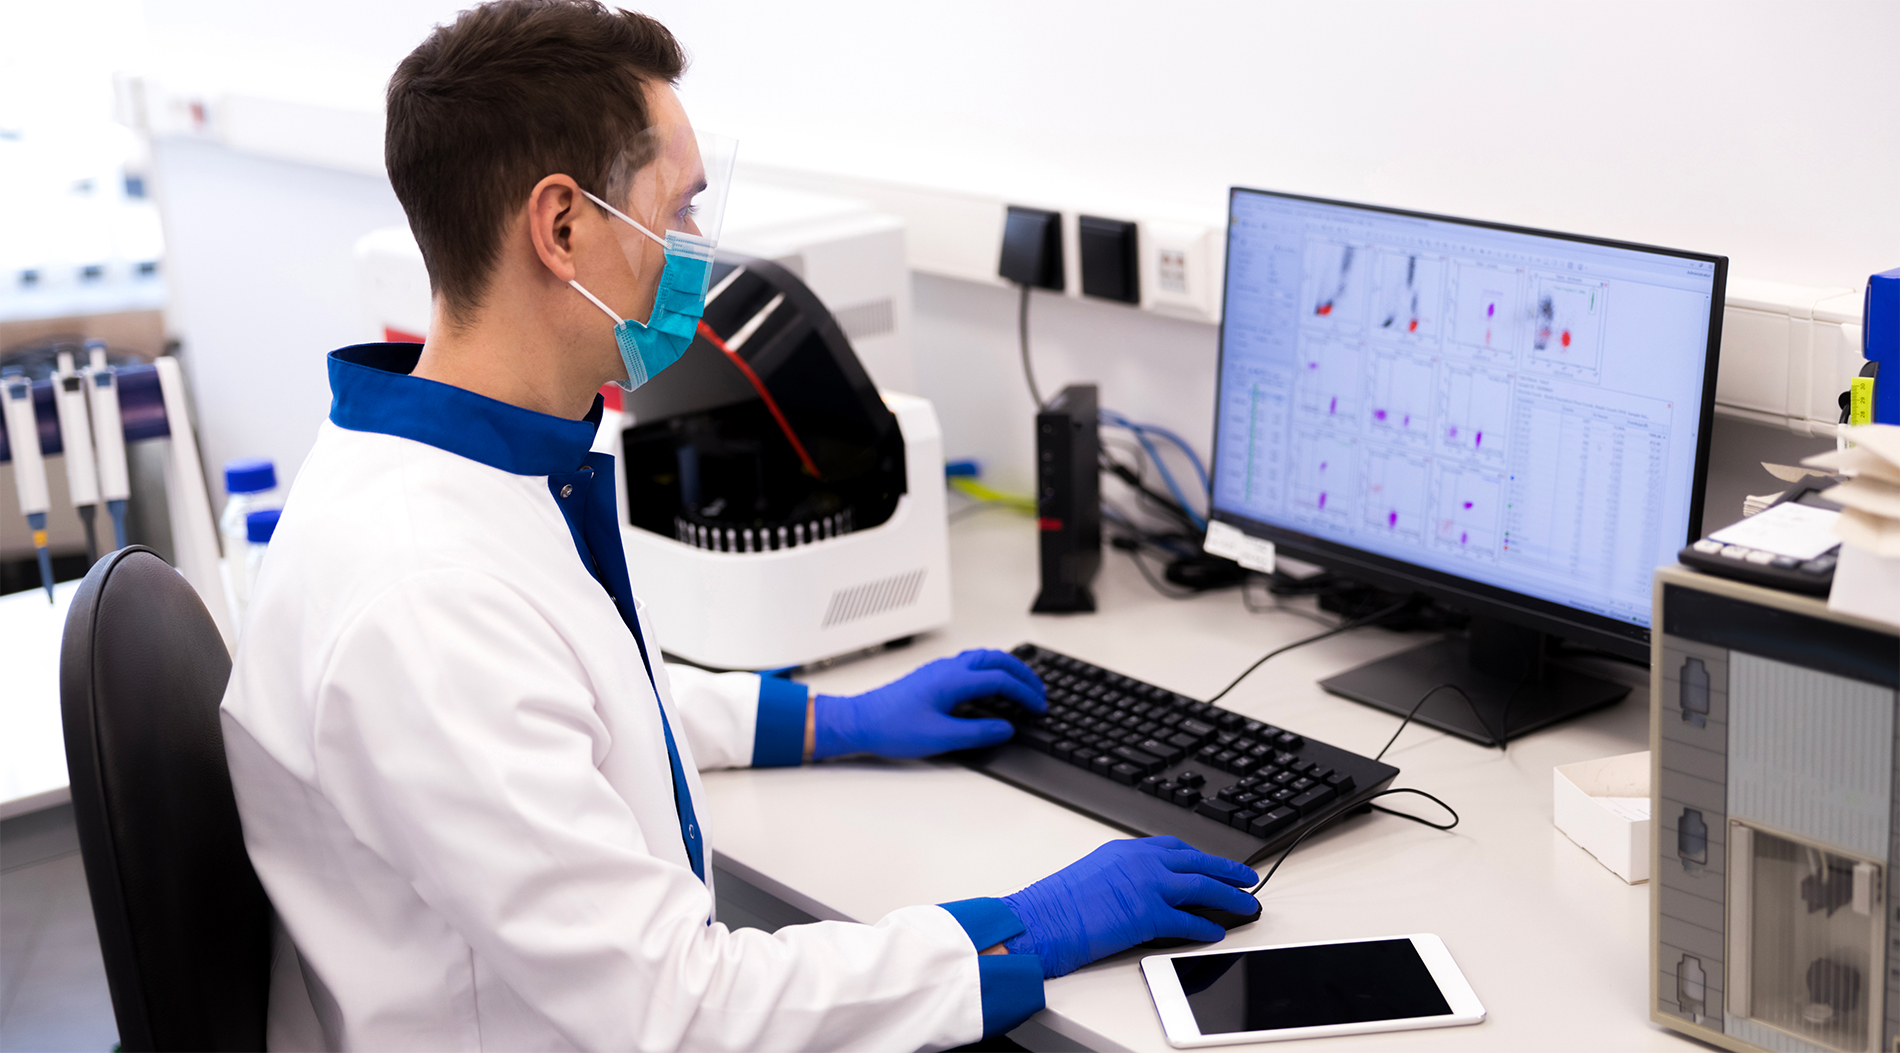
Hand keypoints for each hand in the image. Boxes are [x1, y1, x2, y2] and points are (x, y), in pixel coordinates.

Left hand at [813, 649, 1045, 758]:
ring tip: (1021, 684)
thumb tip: (1005, 728)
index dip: (1026, 693)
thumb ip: (978, 732)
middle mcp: (948, 669)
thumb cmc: (891, 727)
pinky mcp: (932, 676)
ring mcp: (939, 670)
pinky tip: (990, 685)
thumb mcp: (940, 737)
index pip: (1001, 680)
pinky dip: (990, 670)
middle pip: (996, 659)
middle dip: (1023, 673)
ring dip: (1006, 668)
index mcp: (954, 680)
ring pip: (983, 658)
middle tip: (1039, 690)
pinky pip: (970, 664)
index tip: (1039, 707)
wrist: (859, 721)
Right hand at [1001, 837, 1258, 978]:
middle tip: (1247, 876)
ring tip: (1247, 903)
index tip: (1213, 862)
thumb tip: (1139, 892)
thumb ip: (1120, 876)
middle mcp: (1140, 862)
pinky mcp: (1148, 915)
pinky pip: (1188, 921)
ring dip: (1229, 896)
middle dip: (1226, 869)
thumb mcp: (1091, 875)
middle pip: (1197, 861)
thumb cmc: (1056, 905)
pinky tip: (1218, 932)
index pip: (1173, 848)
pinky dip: (1206, 927)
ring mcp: (1147, 886)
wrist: (1039, 921)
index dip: (1199, 856)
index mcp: (1125, 851)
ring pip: (1202, 886)